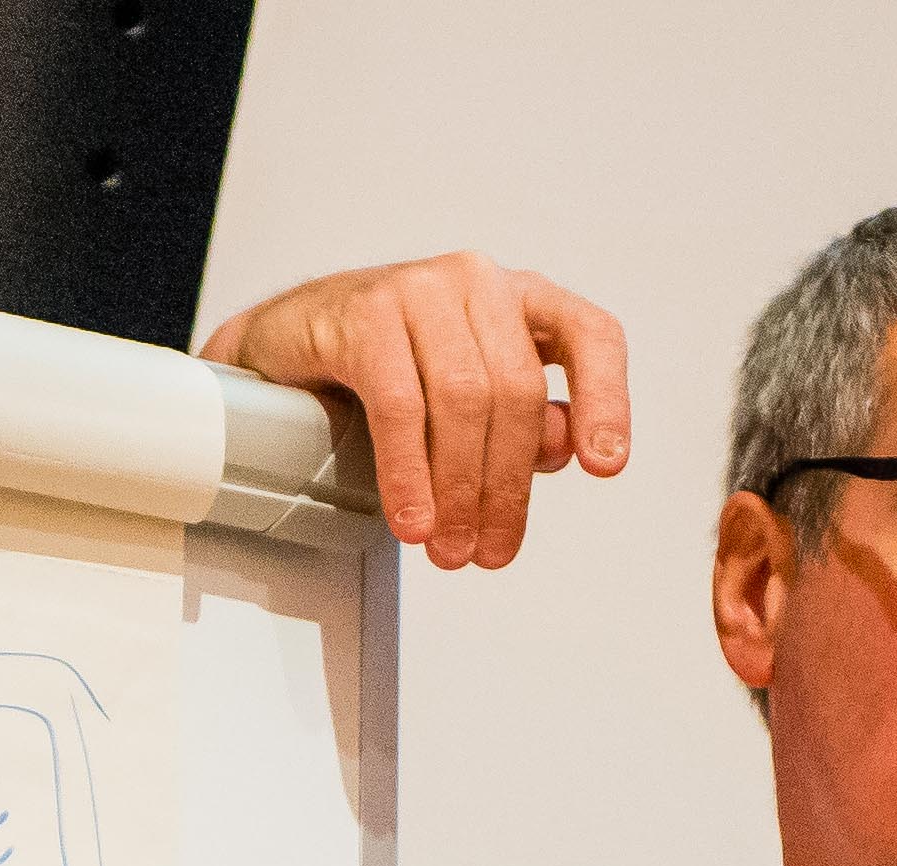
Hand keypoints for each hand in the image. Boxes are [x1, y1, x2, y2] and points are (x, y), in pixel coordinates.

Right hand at [202, 252, 629, 570]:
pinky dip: (409, 474)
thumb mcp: (467, 402)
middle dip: (505, 487)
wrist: (291, 346)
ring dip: (458, 491)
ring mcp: (420, 289)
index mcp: (520, 298)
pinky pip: (400, 407)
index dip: (605, 401)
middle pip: (516, 393)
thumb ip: (521, 426)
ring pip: (463, 402)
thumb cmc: (387, 371)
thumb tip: (560, 451)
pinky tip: (412, 518)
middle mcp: (477, 281)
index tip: (604, 465)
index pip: (590, 335)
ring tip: (448, 548)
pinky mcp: (365, 314)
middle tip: (486, 552)